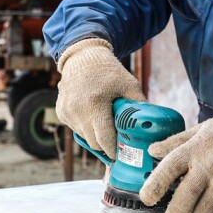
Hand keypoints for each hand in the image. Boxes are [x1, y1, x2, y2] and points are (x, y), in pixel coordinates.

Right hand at [54, 38, 143, 158]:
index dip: (113, 150)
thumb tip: (151, 124)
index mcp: (95, 104)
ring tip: (104, 123)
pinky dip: (85, 127)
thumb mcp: (129, 84)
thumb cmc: (108, 71)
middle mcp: (77, 110)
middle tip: (116, 141)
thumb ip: (140, 104)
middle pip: (93, 143)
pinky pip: (75, 129)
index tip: (121, 155)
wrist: (82, 57)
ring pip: (84, 137)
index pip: (104, 139)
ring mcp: (67, 112)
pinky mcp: (61, 112)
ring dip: (94, 135)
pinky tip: (92, 114)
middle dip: (105, 145)